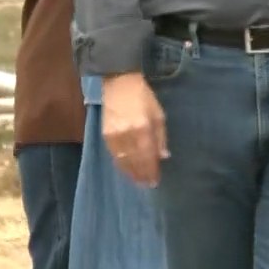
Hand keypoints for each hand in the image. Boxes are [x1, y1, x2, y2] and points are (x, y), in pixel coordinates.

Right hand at [102, 72, 168, 187]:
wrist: (119, 84)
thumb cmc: (144, 98)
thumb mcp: (159, 114)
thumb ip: (161, 137)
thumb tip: (163, 157)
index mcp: (143, 128)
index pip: (148, 156)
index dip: (151, 170)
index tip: (155, 181)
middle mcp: (127, 134)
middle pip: (135, 161)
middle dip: (142, 174)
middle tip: (147, 184)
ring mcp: (114, 135)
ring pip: (123, 160)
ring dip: (130, 173)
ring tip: (138, 181)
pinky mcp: (105, 135)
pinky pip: (113, 155)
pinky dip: (121, 164)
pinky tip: (126, 170)